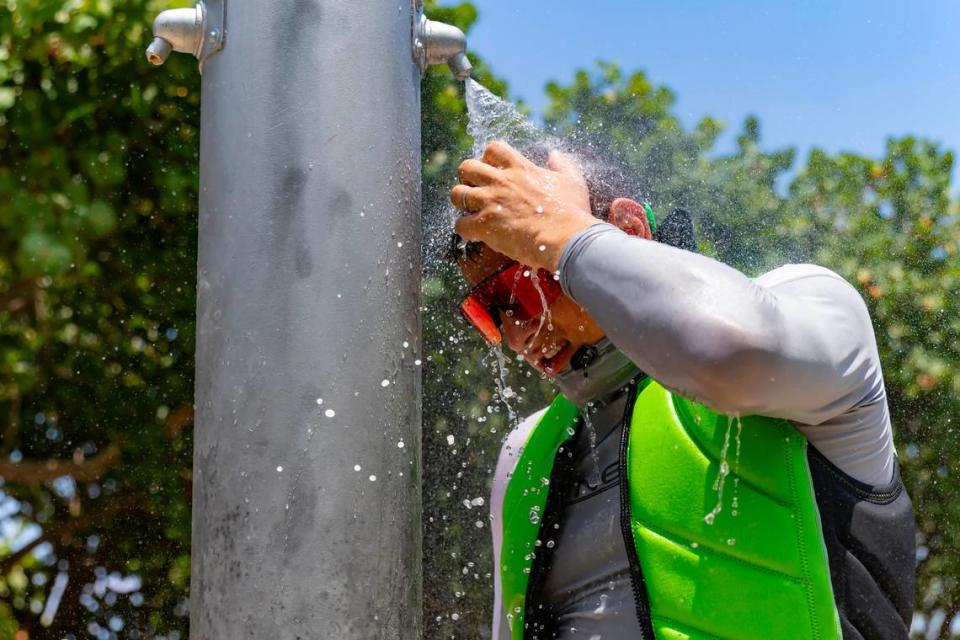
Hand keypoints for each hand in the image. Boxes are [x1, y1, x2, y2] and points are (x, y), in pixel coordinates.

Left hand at [451, 141, 600, 271]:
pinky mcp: (485, 225)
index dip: (488, 158)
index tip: (493, 170)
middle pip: (467, 167)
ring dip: (461, 202)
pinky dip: (464, 230)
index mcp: (521, 168)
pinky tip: (474, 235)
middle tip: (476, 190)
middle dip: (467, 178)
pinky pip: (459, 224)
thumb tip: (555, 154)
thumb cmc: (572, 212)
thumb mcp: (573, 182)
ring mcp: (490, 202)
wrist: (566, 238)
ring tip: (470, 211)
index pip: (494, 148)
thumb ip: (563, 165)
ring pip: (457, 194)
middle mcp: (501, 182)